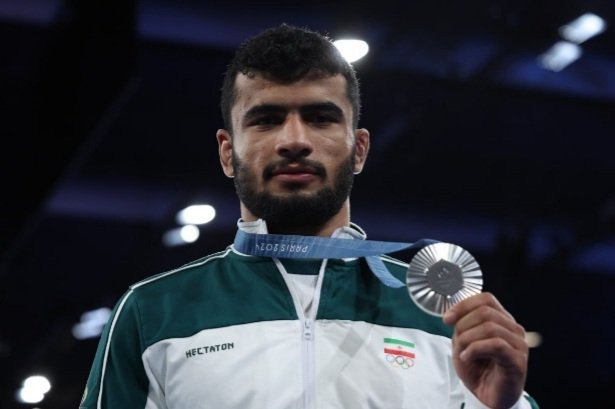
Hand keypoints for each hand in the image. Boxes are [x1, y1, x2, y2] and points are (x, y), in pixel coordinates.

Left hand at [443, 292, 527, 408]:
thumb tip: (453, 316)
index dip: (464, 305)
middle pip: (485, 311)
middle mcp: (513, 329)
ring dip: (468, 339)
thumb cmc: (478, 369)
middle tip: (457, 341)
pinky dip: (475, 349)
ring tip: (463, 353)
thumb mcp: (463, 343)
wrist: (487, 397)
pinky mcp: (518, 361)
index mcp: (501, 321)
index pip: (486, 299)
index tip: (447, 319)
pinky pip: (496, 344)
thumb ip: (461, 326)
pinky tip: (467, 357)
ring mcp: (518, 344)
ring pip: (490, 327)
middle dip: (463, 325)